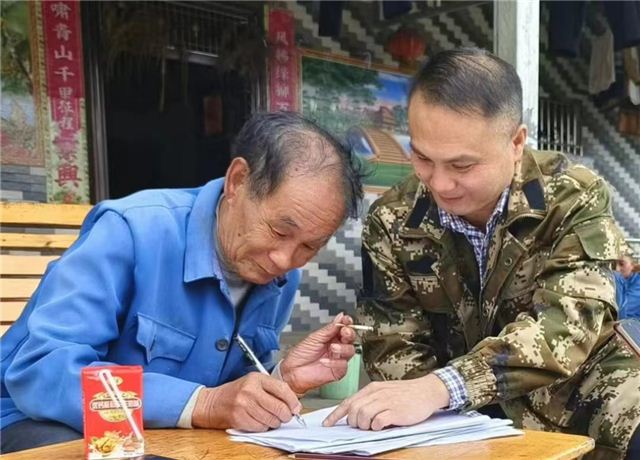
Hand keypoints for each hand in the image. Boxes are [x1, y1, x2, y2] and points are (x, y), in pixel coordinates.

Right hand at [191, 372, 300, 431]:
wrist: (213, 403)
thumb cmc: (236, 393)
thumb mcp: (254, 383)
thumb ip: (273, 389)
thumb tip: (294, 404)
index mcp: (256, 378)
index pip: (283, 389)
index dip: (292, 401)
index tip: (295, 407)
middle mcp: (250, 390)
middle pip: (279, 407)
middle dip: (286, 415)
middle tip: (285, 416)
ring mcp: (244, 404)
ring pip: (271, 419)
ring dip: (274, 422)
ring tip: (269, 418)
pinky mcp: (239, 418)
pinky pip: (261, 427)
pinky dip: (263, 427)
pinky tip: (259, 421)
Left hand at [280, 312, 355, 394]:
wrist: (292, 371)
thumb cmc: (300, 355)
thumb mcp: (314, 338)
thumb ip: (329, 328)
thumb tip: (340, 317)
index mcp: (331, 337)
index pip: (344, 328)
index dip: (347, 323)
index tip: (347, 320)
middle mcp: (336, 347)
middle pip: (351, 339)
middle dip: (349, 334)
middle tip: (344, 332)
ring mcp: (338, 358)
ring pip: (350, 351)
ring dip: (342, 348)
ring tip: (332, 347)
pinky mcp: (338, 371)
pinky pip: (343, 365)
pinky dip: (334, 362)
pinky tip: (324, 361)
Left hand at [322, 373, 450, 430]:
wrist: (427, 390)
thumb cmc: (407, 393)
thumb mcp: (385, 391)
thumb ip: (371, 399)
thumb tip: (356, 413)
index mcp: (372, 388)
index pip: (348, 401)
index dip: (336, 414)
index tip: (328, 424)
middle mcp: (376, 394)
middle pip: (353, 410)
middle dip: (353, 422)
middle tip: (362, 426)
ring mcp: (386, 402)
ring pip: (363, 416)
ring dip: (364, 425)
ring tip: (373, 426)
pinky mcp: (396, 411)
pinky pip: (378, 421)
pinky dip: (377, 426)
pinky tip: (382, 425)